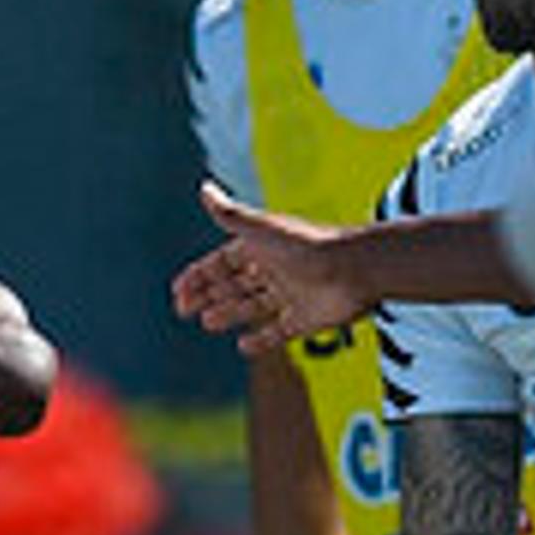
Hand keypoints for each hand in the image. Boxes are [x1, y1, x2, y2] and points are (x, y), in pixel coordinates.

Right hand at [175, 183, 367, 353]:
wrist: (355, 270)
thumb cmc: (307, 247)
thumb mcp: (261, 231)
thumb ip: (230, 214)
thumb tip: (204, 188)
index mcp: (264, 247)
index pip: (224, 261)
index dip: (201, 275)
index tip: (179, 290)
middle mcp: (277, 270)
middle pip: (236, 284)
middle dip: (210, 294)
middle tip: (185, 309)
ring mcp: (292, 295)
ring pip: (253, 306)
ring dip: (230, 313)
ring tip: (208, 322)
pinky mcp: (307, 319)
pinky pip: (279, 331)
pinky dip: (261, 340)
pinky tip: (242, 346)